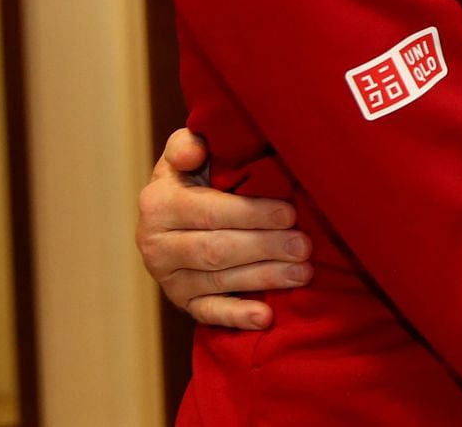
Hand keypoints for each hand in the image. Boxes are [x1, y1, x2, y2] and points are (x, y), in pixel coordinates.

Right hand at [136, 128, 311, 329]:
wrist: (176, 210)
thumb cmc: (196, 173)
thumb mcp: (187, 152)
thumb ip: (187, 143)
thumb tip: (194, 152)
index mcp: (158, 204)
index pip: (209, 212)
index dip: (252, 214)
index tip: (290, 213)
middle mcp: (155, 245)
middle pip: (216, 250)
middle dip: (265, 248)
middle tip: (305, 246)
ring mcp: (168, 279)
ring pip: (218, 282)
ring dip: (264, 278)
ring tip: (303, 272)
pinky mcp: (182, 303)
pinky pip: (208, 314)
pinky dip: (237, 317)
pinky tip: (266, 317)